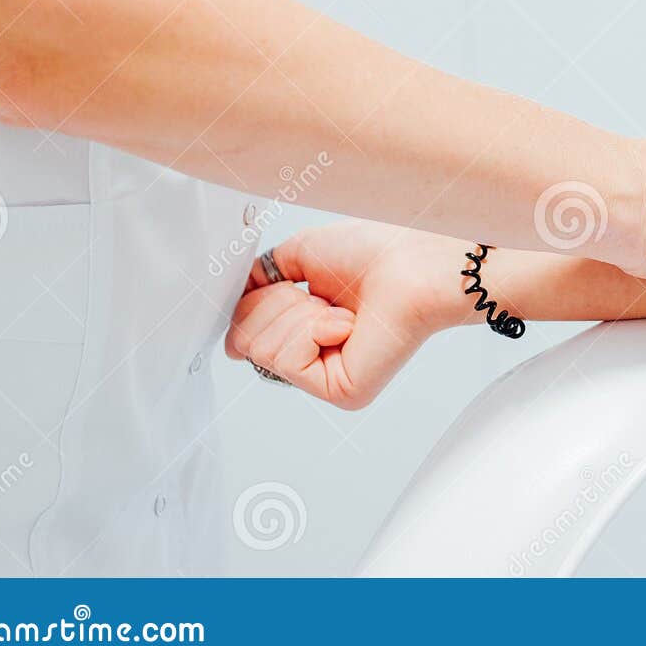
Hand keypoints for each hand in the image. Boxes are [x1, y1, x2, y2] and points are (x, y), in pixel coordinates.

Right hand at [224, 220, 493, 409]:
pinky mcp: (341, 393)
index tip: (288, 283)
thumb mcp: (298, 255)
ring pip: (262, 350)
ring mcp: (327, 379)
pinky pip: (288, 361)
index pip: (242, 332)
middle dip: (275, 305)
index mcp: (303, 330)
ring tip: (339, 308)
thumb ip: (258, 284)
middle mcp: (314, 359)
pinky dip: (313, 329)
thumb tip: (232, 324)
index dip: (254, 303)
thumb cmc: (374, 252)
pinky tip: (348, 324)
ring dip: (297, 314)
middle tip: (320, 295)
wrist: (413, 261)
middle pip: (244, 341)